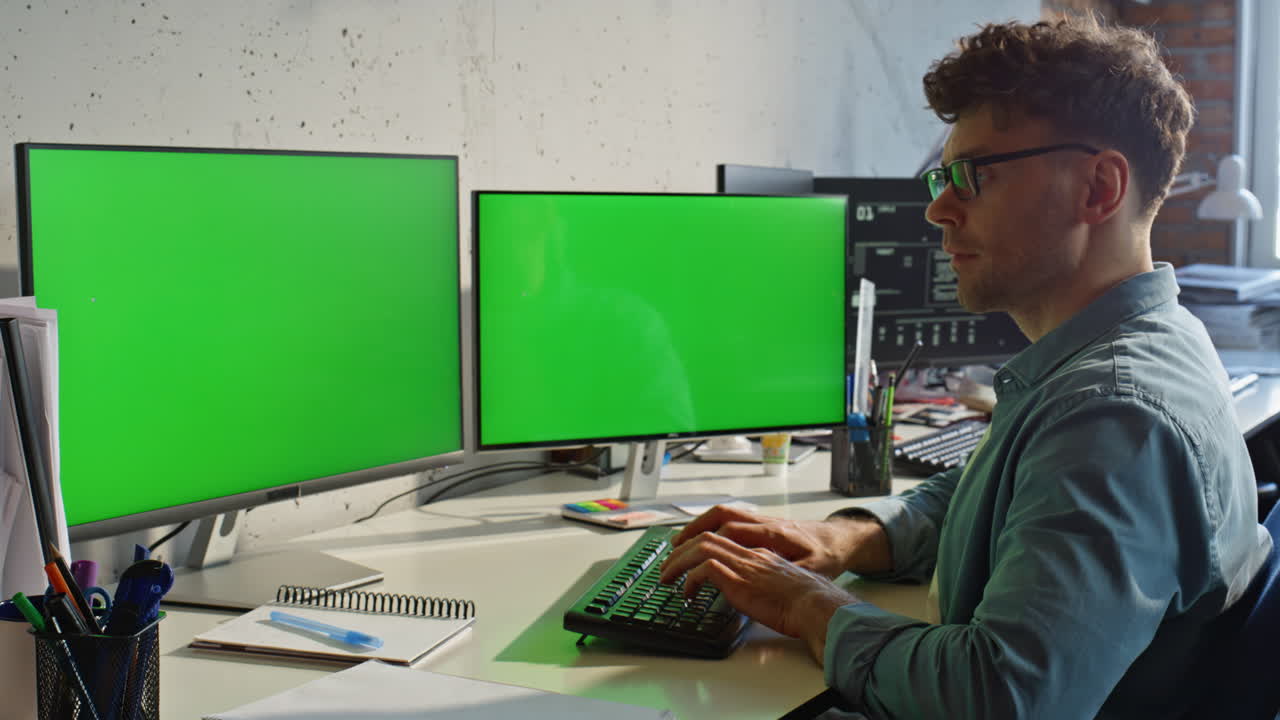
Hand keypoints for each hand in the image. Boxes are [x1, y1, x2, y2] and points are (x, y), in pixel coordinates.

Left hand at [659, 530, 858, 662]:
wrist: (816, 605)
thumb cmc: (805, 603)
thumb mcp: (779, 585)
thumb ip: (760, 581)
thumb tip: (743, 592)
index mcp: (760, 553)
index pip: (723, 537)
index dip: (700, 541)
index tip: (685, 552)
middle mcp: (750, 553)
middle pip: (707, 537)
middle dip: (681, 548)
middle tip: (667, 564)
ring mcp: (743, 564)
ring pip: (701, 547)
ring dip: (678, 561)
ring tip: (667, 577)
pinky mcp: (739, 579)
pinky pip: (704, 568)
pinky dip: (690, 579)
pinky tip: (688, 595)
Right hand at [668, 504, 880, 578]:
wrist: (841, 540)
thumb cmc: (828, 556)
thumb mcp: (813, 569)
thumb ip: (788, 573)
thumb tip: (765, 581)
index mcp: (775, 533)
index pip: (732, 531)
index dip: (708, 545)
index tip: (692, 564)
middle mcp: (764, 522)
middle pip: (720, 516)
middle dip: (692, 532)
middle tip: (672, 553)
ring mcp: (761, 520)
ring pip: (722, 514)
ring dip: (697, 527)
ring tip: (677, 545)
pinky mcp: (760, 524)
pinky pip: (728, 519)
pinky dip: (708, 527)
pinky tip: (698, 540)